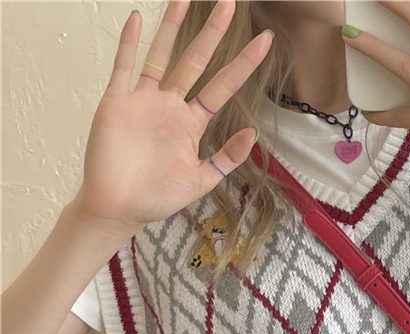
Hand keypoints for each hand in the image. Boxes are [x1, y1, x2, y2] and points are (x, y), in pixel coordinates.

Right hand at [73, 0, 272, 238]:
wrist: (120, 209)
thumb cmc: (158, 198)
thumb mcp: (201, 179)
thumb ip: (227, 157)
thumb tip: (253, 133)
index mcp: (191, 124)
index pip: (222, 87)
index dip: (243, 65)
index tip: (264, 41)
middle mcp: (170, 107)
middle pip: (195, 62)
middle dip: (212, 34)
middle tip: (230, 4)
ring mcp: (143, 101)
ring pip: (160, 55)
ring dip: (172, 26)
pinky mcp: (117, 103)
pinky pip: (124, 68)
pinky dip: (130, 44)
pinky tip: (139, 19)